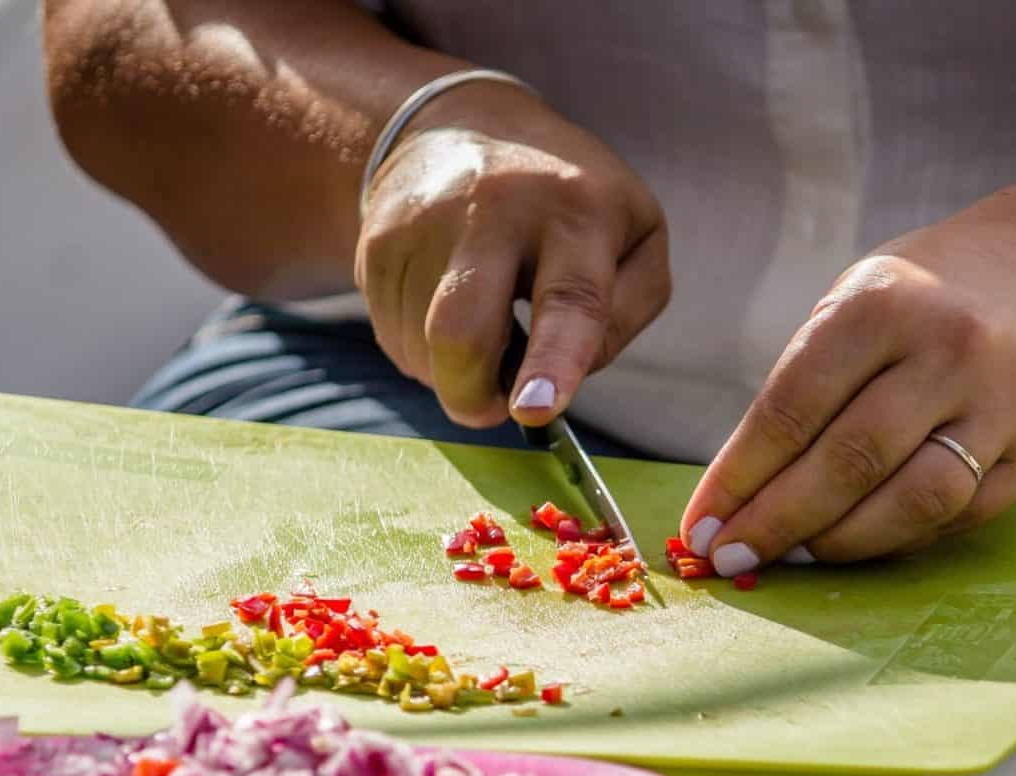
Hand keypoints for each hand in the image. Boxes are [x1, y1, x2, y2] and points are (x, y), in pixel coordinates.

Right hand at [355, 82, 669, 427]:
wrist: (465, 125)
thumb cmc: (570, 202)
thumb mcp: (637, 238)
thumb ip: (625, 313)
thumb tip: (567, 375)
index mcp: (578, 212)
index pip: (569, 299)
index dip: (553, 361)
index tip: (535, 410)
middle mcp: (494, 209)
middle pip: (460, 334)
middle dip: (471, 396)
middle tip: (494, 404)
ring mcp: (424, 223)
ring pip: (422, 351)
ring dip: (453, 371)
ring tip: (483, 322)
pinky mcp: (377, 242)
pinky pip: (393, 338)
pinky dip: (425, 350)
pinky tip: (447, 307)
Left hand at [680, 221, 1015, 572]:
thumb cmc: (913, 304)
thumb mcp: (845, 312)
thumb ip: (797, 394)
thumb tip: (735, 496)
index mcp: (879, 307)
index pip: (791, 410)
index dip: (737, 478)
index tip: (699, 524)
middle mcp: (948, 351)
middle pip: (848, 462)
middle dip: (776, 522)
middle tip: (729, 555)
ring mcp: (1002, 405)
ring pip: (911, 502)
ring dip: (836, 542)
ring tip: (790, 555)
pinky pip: (955, 518)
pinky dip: (893, 540)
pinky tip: (851, 542)